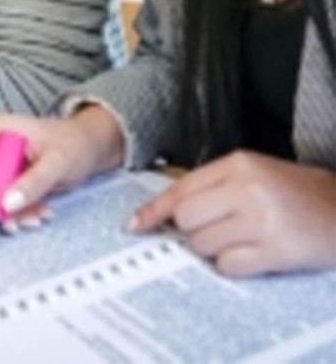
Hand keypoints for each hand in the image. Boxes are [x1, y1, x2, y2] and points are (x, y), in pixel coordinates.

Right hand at [0, 107, 123, 227]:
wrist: (90, 148)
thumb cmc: (75, 142)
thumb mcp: (58, 161)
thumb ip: (34, 181)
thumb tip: (7, 203)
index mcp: (0, 130)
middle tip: (7, 219)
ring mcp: (3, 164)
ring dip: (7, 213)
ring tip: (33, 217)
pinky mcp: (11, 181)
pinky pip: (4, 202)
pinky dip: (19, 213)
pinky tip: (39, 213)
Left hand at [128, 150, 335, 276]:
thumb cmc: (294, 192)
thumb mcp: (253, 173)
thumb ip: (212, 186)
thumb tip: (169, 211)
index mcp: (238, 164)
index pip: (180, 187)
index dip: (154, 210)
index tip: (135, 225)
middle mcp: (246, 188)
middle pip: (186, 218)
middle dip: (192, 229)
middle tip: (216, 229)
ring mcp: (261, 219)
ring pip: (202, 244)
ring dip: (213, 249)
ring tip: (240, 240)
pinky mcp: (277, 250)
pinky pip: (228, 265)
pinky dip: (233, 265)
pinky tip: (252, 254)